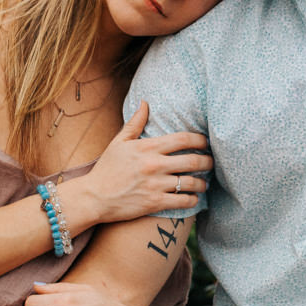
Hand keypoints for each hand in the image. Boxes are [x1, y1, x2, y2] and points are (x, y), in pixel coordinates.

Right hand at [58, 102, 211, 227]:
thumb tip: (145, 102)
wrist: (93, 197)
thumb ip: (135, 122)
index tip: (205, 142)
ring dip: (203, 183)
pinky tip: (194, 198)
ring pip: (191, 183)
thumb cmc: (107, 169)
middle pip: (193, 161)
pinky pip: (183, 201)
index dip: (200, 139)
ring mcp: (156, 185)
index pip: (183, 139)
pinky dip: (193, 200)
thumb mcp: (119, 142)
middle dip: (208, 162)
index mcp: (147, 147)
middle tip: (211, 163)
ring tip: (204, 183)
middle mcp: (154, 165)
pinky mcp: (155, 203)